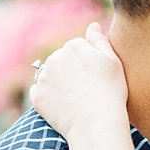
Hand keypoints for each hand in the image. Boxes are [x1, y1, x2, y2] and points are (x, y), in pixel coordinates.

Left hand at [30, 22, 127, 140]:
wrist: (95, 123)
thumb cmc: (110, 92)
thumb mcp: (112, 62)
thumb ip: (99, 41)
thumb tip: (92, 26)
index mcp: (74, 46)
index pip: (76, 49)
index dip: (86, 64)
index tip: (94, 78)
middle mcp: (55, 57)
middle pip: (60, 61)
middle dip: (69, 71)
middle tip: (85, 90)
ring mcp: (43, 77)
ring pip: (49, 76)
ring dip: (58, 83)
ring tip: (74, 98)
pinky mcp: (37, 96)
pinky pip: (40, 92)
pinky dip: (48, 98)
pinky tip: (62, 105)